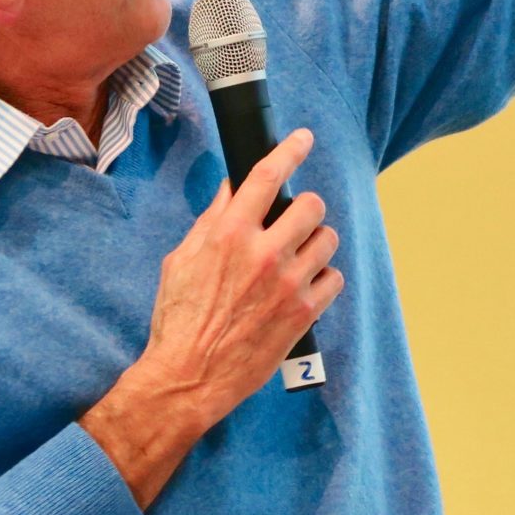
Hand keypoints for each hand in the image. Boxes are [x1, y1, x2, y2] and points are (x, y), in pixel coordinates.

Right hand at [137, 128, 342, 425]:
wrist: (189, 376)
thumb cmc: (179, 319)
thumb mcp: (182, 259)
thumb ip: (213, 220)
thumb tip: (233, 187)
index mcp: (229, 234)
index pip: (267, 176)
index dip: (290, 150)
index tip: (303, 139)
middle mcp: (263, 254)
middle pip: (311, 205)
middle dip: (304, 209)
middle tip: (293, 222)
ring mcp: (288, 284)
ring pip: (328, 240)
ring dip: (316, 243)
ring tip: (298, 257)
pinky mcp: (304, 313)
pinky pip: (334, 278)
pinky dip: (323, 279)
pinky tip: (304, 286)